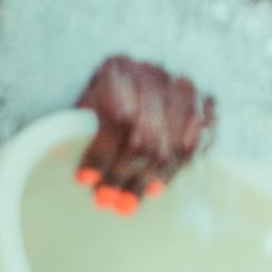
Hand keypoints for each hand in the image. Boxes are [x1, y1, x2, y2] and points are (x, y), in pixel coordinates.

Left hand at [73, 56, 213, 212]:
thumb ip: (78, 126)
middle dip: (123, 174)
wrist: (140, 71)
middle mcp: (158, 75)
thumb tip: (65, 161)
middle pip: (145, 137)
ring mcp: (186, 90)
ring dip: (146, 180)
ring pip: (171, 147)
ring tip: (127, 202)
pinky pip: (195, 146)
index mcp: (120, 69)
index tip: (85, 179)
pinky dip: (173, 172)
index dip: (101, 153)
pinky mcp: (206, 105)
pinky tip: (154, 189)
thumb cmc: (105, 92)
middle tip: (106, 200)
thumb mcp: (86, 100)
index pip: (117, 117)